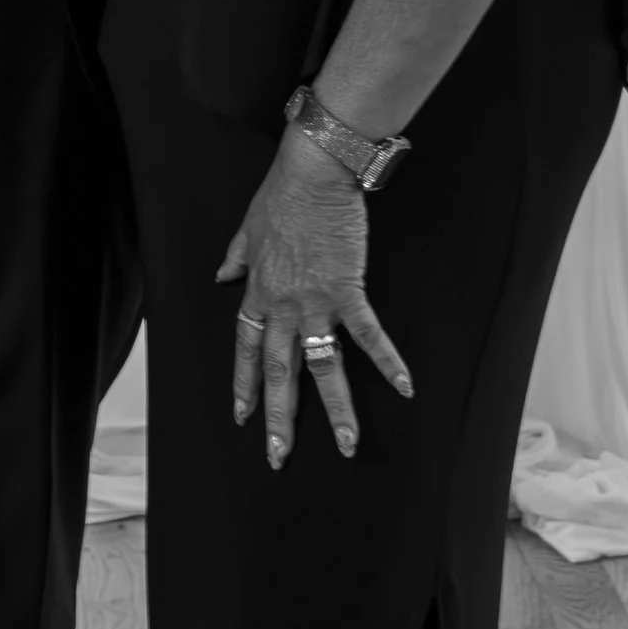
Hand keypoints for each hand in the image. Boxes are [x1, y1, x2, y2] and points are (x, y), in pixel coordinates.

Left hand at [218, 132, 410, 468]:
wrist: (314, 172)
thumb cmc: (282, 195)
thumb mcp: (247, 228)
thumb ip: (236, 257)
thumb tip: (222, 274)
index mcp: (258, 294)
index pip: (246, 351)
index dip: (244, 385)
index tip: (243, 417)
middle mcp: (283, 307)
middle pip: (279, 373)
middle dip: (279, 419)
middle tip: (279, 456)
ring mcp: (316, 303)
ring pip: (324, 367)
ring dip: (337, 409)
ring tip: (348, 446)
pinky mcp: (348, 291)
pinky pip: (369, 336)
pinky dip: (387, 362)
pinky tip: (405, 388)